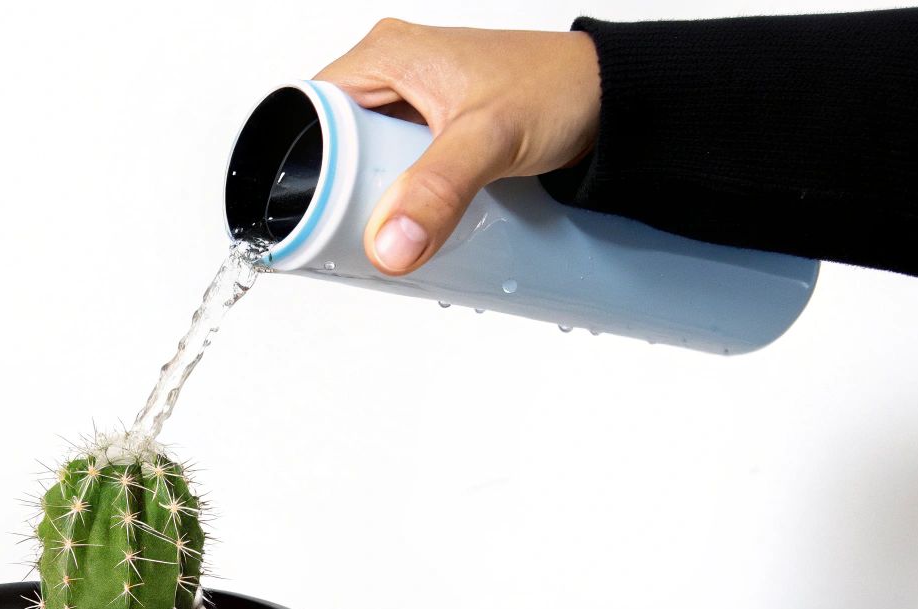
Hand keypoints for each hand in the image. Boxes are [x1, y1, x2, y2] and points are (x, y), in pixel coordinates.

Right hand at [316, 19, 599, 274]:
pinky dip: (397, 193)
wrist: (615, 98)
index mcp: (384, 54)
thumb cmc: (561, 90)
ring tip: (385, 227)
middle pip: (329, 142)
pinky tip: (409, 218)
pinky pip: (392, 164)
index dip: (302, 165)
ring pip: (361, 158)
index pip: (308, 112)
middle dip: (338, 190)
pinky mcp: (432, 125)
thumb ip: (437, 191)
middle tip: (356, 230)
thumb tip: (387, 245)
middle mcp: (390, 70)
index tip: (313, 215)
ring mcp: (411, 99)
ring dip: (370, 195)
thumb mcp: (489, 140)